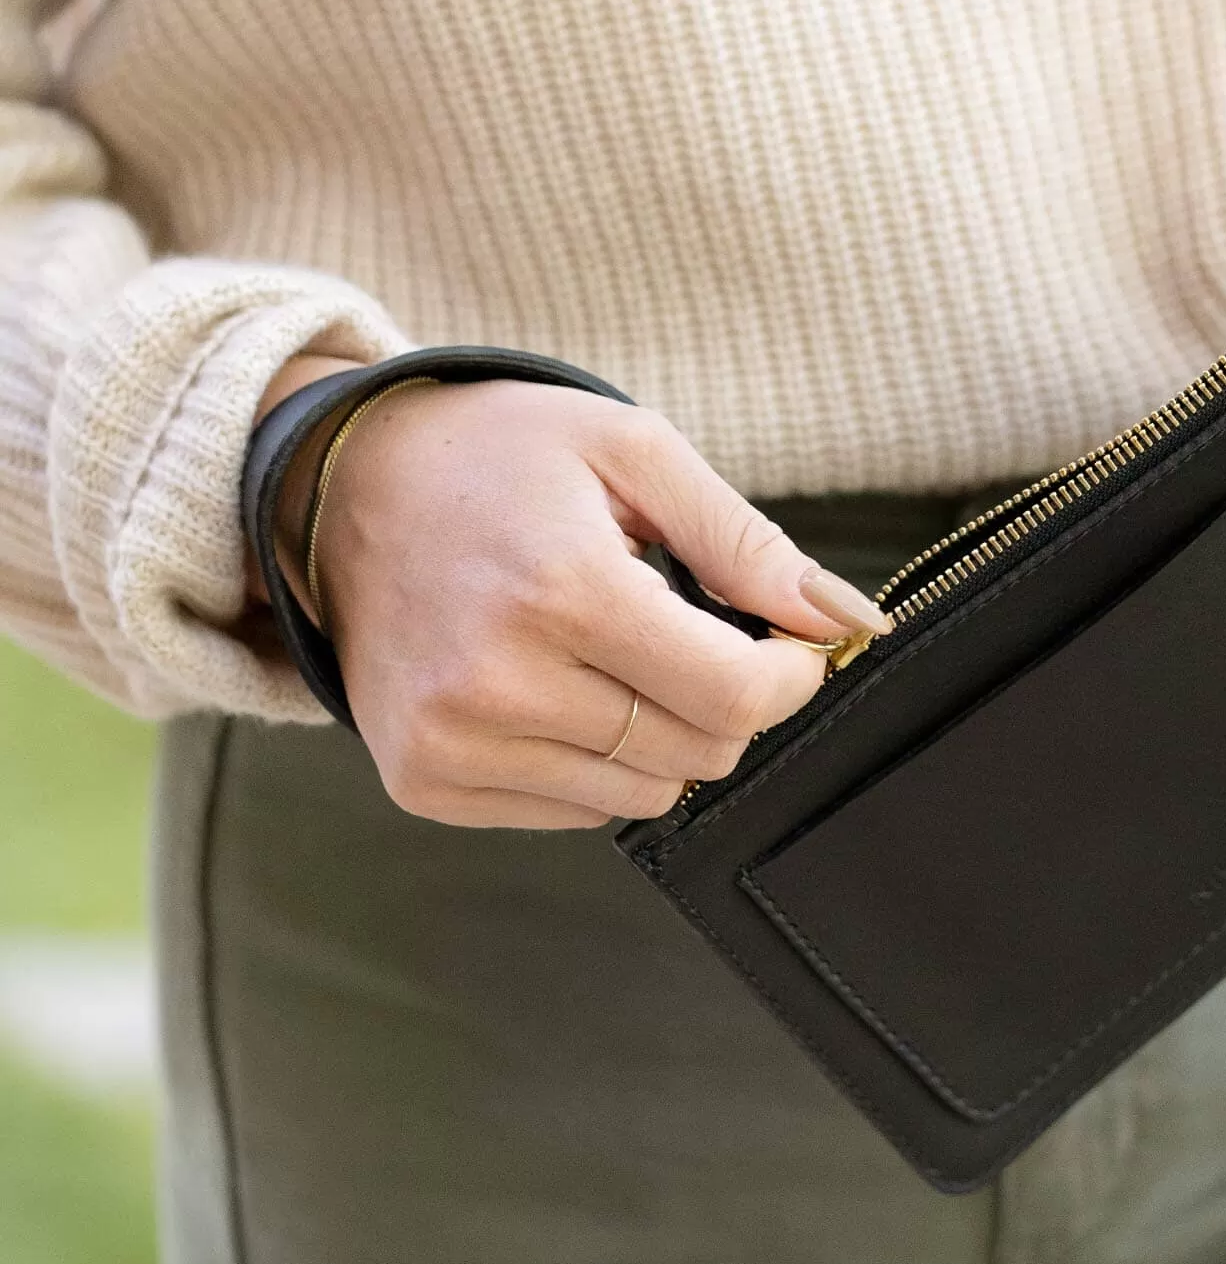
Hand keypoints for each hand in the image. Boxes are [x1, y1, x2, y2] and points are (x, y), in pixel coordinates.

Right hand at [249, 363, 890, 828]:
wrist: (337, 486)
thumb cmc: (500, 457)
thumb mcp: (633, 452)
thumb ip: (747, 542)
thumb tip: (850, 620)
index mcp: (561, 590)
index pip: (734, 696)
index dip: (789, 676)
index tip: (787, 643)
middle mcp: (496, 683)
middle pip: (698, 754)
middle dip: (726, 701)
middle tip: (689, 631)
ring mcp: (451, 743)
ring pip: (643, 797)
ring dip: (661, 736)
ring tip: (610, 651)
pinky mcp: (424, 782)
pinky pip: (572, 812)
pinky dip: (594, 761)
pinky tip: (557, 686)